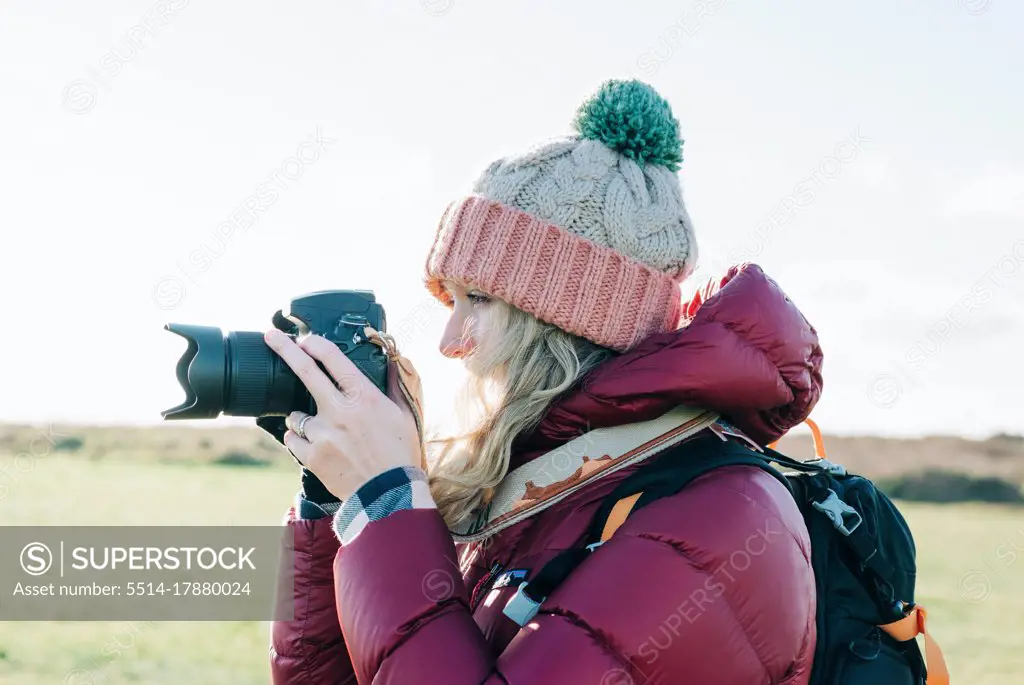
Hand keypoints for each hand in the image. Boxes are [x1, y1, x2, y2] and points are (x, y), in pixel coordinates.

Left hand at [264, 329, 422, 500]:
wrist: (388, 494)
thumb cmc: (400, 453)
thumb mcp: (405, 414)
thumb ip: (396, 385)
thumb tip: (396, 360)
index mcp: (363, 396)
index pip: (333, 358)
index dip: (316, 343)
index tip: (306, 338)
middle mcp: (339, 410)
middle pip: (304, 371)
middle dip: (284, 349)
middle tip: (271, 336)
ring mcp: (322, 433)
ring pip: (296, 414)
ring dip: (302, 417)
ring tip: (322, 430)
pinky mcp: (311, 455)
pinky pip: (293, 439)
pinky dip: (299, 439)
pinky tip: (315, 445)